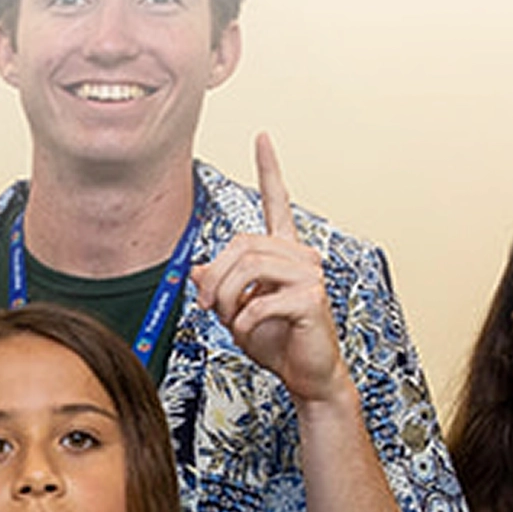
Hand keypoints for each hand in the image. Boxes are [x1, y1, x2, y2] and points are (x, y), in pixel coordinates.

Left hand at [193, 135, 347, 401]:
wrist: (306, 374)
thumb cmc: (276, 340)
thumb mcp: (237, 310)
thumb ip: (220, 285)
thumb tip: (200, 269)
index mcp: (284, 253)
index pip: (278, 202)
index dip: (269, 169)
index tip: (263, 138)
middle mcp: (301, 257)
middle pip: (242, 245)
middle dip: (215, 278)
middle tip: (207, 306)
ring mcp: (309, 276)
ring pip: (248, 269)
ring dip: (227, 300)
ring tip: (231, 321)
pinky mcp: (311, 299)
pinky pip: (260, 302)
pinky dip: (244, 322)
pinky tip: (249, 333)